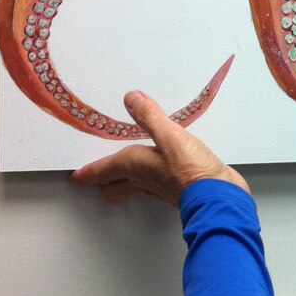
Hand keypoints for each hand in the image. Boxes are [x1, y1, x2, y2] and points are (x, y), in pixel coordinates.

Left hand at [70, 91, 249, 205]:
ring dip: (126, 183)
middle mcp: (145, 180)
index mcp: (135, 166)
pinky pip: (157, 185)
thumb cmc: (191, 170)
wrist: (219, 197)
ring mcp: (162, 188)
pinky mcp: (180, 190)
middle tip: (97, 179)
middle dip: (105, 183)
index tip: (77, 177)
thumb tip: (131, 98)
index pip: (104, 169)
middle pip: (115, 187)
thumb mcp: (169, 136)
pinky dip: (152, 180)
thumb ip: (150, 116)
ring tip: (122, 176)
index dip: (89, 172)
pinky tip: (160, 172)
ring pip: (135, 189)